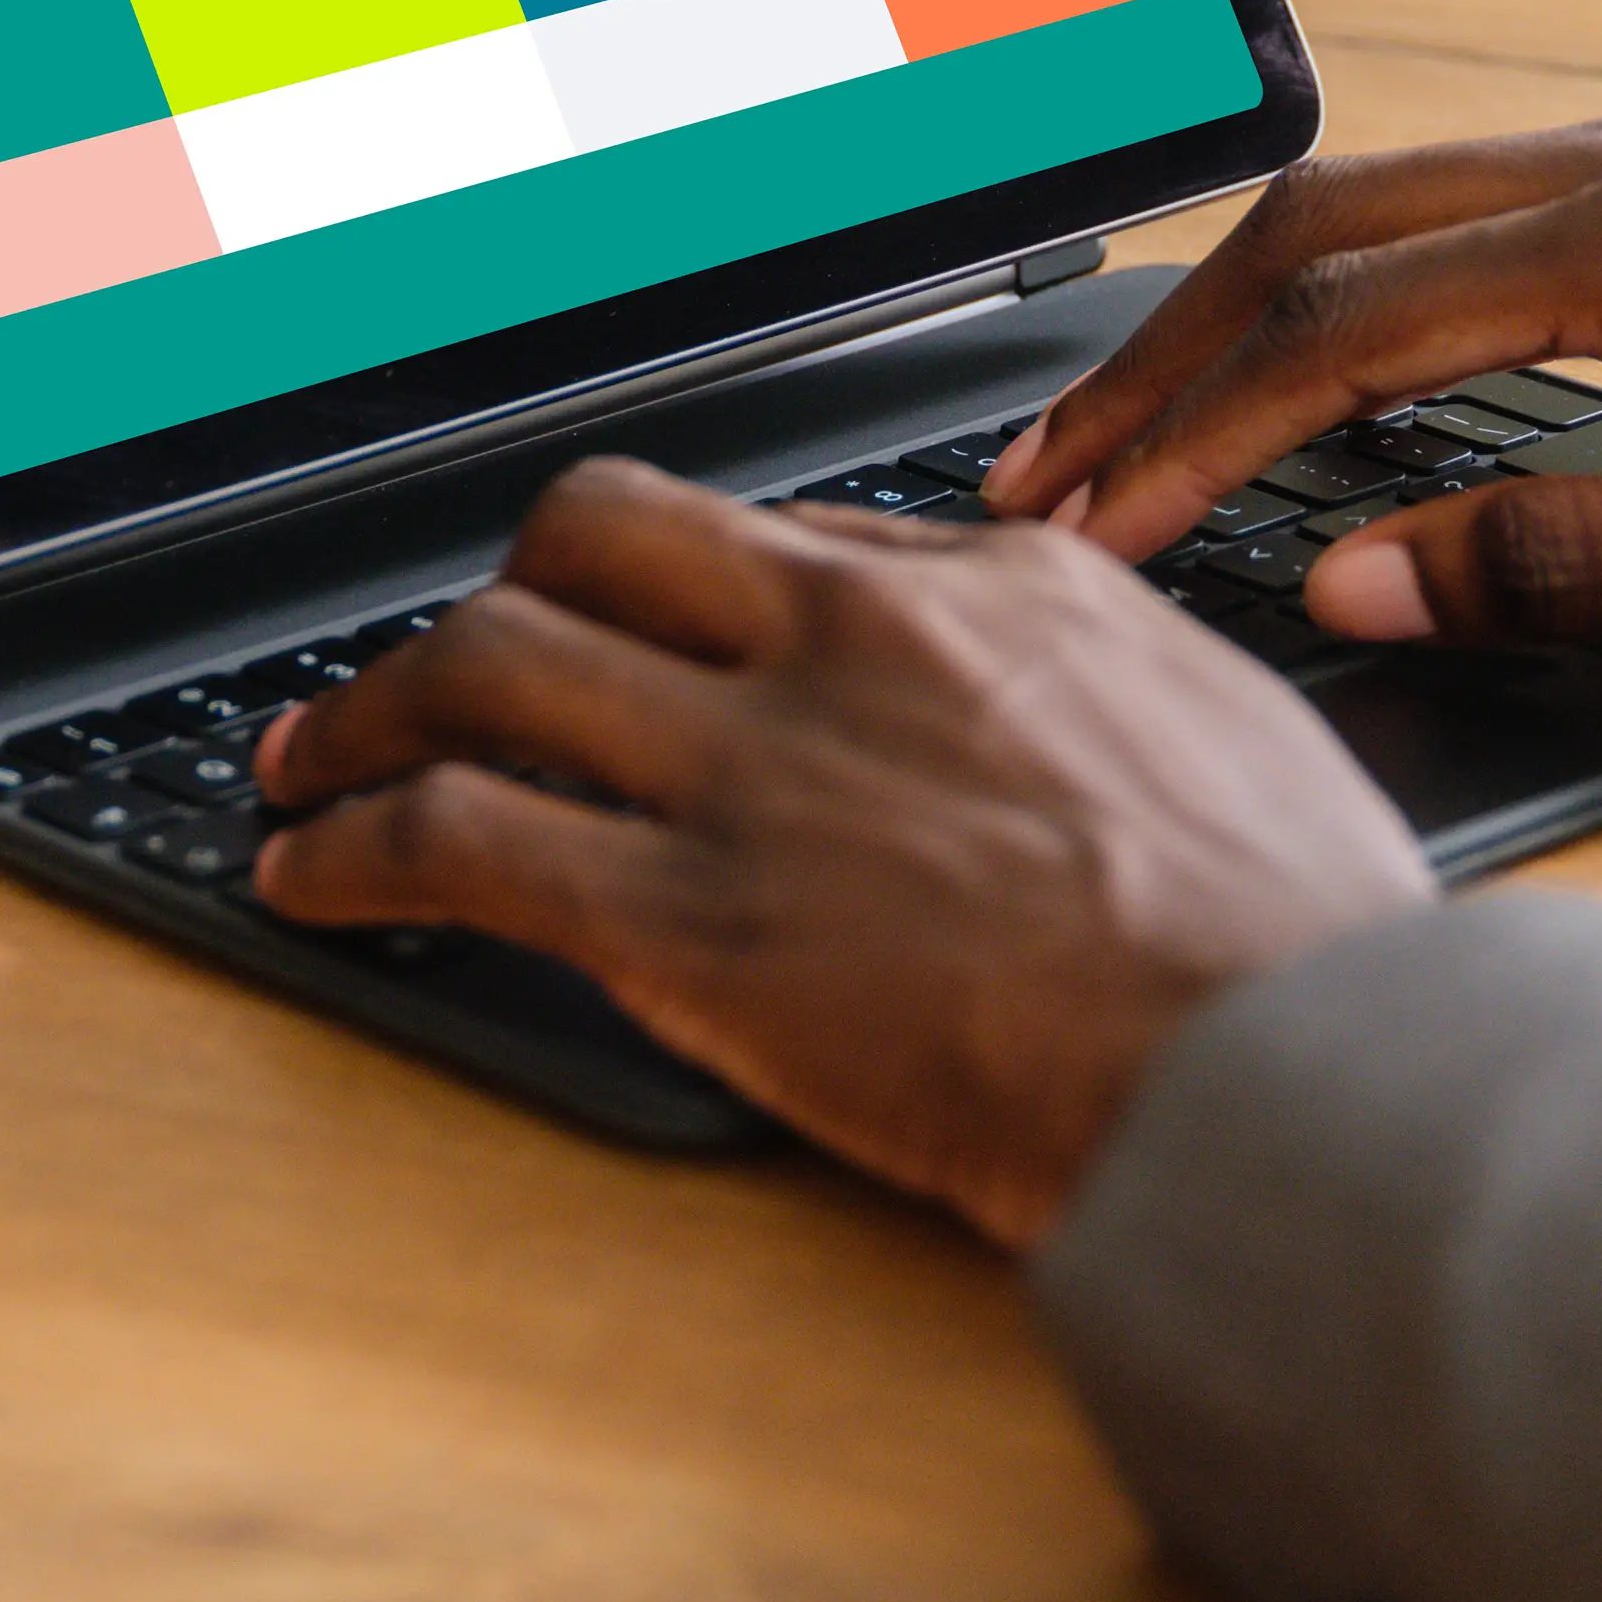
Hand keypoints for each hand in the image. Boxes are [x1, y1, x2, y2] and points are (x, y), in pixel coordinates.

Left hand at [249, 459, 1436, 1244]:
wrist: (1291, 1066)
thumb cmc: (1294, 936)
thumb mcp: (1208, 718)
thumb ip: (1082, 666)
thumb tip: (1035, 664)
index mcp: (983, 589)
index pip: (764, 535)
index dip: (659, 588)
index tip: (615, 632)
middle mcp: (845, 645)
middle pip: (590, 540)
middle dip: (484, 599)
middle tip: (422, 671)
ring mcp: (757, 776)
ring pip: (488, 668)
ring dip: (366, 717)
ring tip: (308, 766)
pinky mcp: (691, 926)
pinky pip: (461, 842)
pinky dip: (350, 851)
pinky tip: (309, 879)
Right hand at [989, 93, 1601, 664]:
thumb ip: (1580, 560)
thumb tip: (1358, 573)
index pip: (1351, 328)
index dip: (1195, 439)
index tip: (1081, 534)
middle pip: (1332, 232)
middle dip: (1167, 361)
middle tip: (1037, 482)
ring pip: (1400, 219)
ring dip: (1255, 330)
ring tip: (1137, 445)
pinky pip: (1483, 237)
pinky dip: (1361, 314)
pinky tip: (1323, 395)